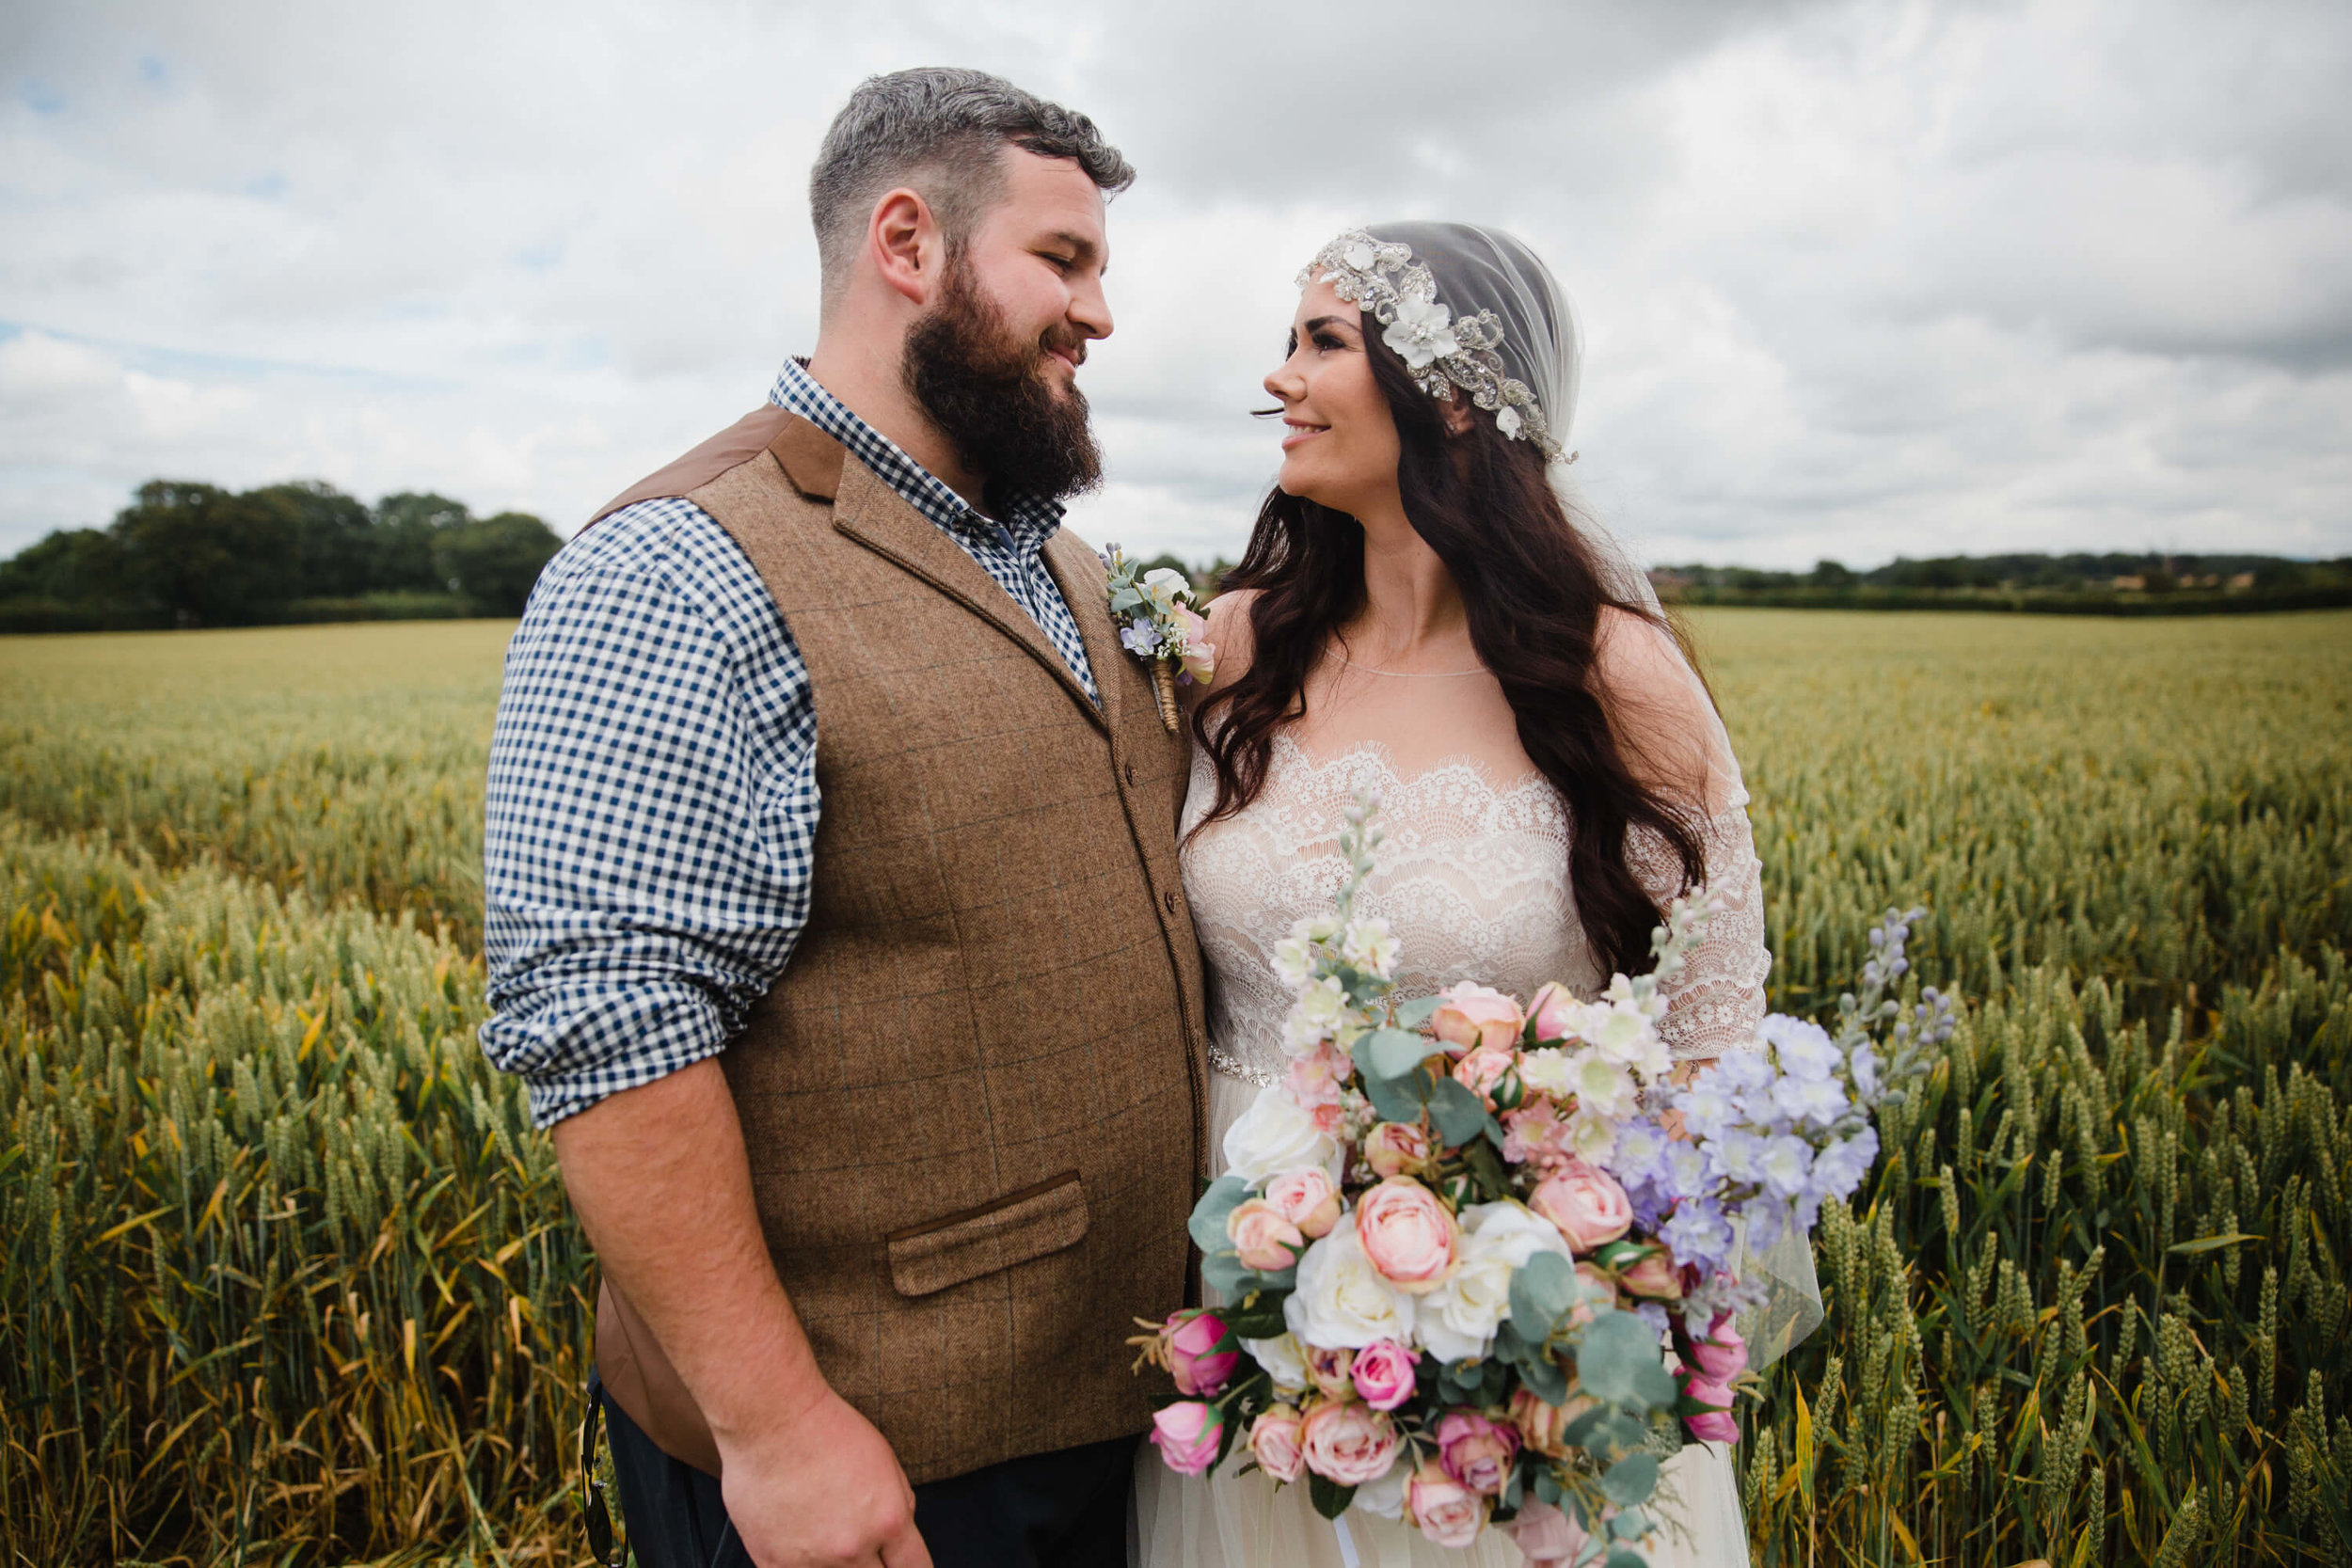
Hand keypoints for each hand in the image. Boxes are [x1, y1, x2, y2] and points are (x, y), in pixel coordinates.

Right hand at [718, 1389, 930, 1567]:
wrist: (772, 1419)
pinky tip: (799, 1541)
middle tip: (858, 1543)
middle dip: (874, 1565)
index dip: (909, 1567)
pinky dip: (802, 1565)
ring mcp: (811, 1561)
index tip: (899, 1563)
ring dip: (836, 1565)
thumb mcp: (886, 1461)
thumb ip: (899, 1506)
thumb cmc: (826, 1428)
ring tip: (824, 1535)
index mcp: (888, 1521)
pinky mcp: (773, 1563)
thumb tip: (899, 1536)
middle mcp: (853, 1548)